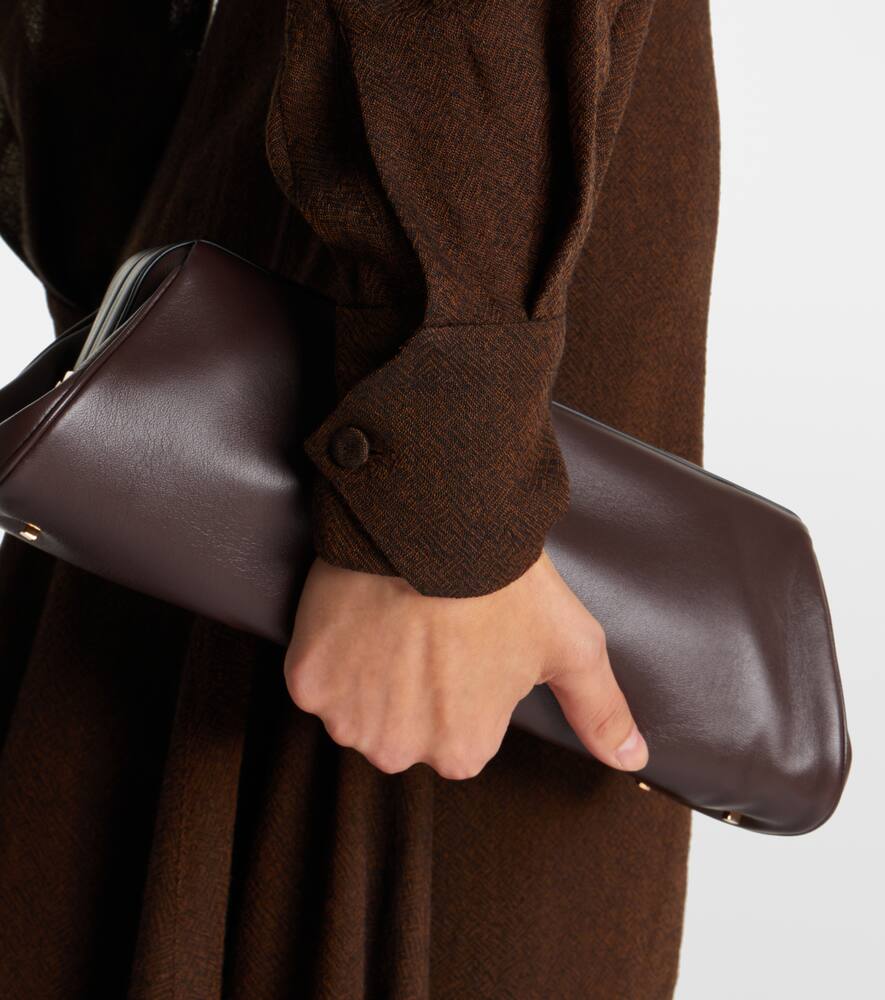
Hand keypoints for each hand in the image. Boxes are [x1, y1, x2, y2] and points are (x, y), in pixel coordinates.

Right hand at [284, 551, 647, 778]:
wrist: (435, 523)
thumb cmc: (508, 585)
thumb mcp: (570, 645)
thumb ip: (600, 710)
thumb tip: (634, 759)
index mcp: (462, 751)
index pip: (456, 732)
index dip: (459, 683)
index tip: (463, 641)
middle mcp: (400, 750)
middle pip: (402, 725)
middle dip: (411, 686)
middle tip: (428, 627)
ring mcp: (347, 717)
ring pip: (357, 705)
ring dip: (369, 673)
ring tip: (394, 618)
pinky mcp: (307, 680)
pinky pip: (317, 676)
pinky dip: (331, 651)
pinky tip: (358, 616)